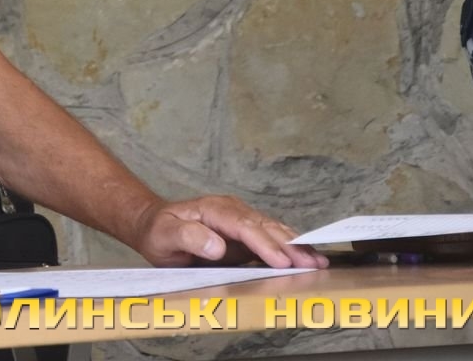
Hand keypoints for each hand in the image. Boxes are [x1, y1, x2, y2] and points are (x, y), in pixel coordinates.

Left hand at [131, 195, 326, 269]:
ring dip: (296, 246)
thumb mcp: (163, 235)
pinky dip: (290, 247)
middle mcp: (231, 210)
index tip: (282, 261)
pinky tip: (307, 256)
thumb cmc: (158, 231)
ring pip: (273, 230)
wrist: (153, 224)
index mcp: (213, 209)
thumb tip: (217, 245)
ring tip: (319, 261)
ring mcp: (240, 219)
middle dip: (290, 246)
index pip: (244, 226)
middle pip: (265, 227)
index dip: (265, 244)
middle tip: (313, 263)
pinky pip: (271, 237)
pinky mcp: (245, 232)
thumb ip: (187, 237)